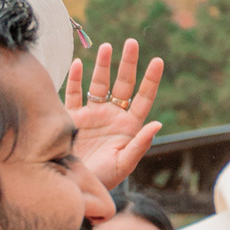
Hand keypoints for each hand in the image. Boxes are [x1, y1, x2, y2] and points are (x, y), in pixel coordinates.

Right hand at [64, 39, 162, 189]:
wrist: (74, 187)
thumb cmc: (104, 179)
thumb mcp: (125, 163)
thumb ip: (141, 143)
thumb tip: (157, 124)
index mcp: (130, 125)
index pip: (143, 97)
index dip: (151, 79)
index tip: (158, 60)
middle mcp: (112, 116)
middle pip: (123, 84)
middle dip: (127, 63)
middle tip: (132, 42)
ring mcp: (92, 115)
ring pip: (99, 84)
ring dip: (103, 65)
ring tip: (107, 46)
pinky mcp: (72, 117)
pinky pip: (74, 94)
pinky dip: (76, 79)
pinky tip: (79, 63)